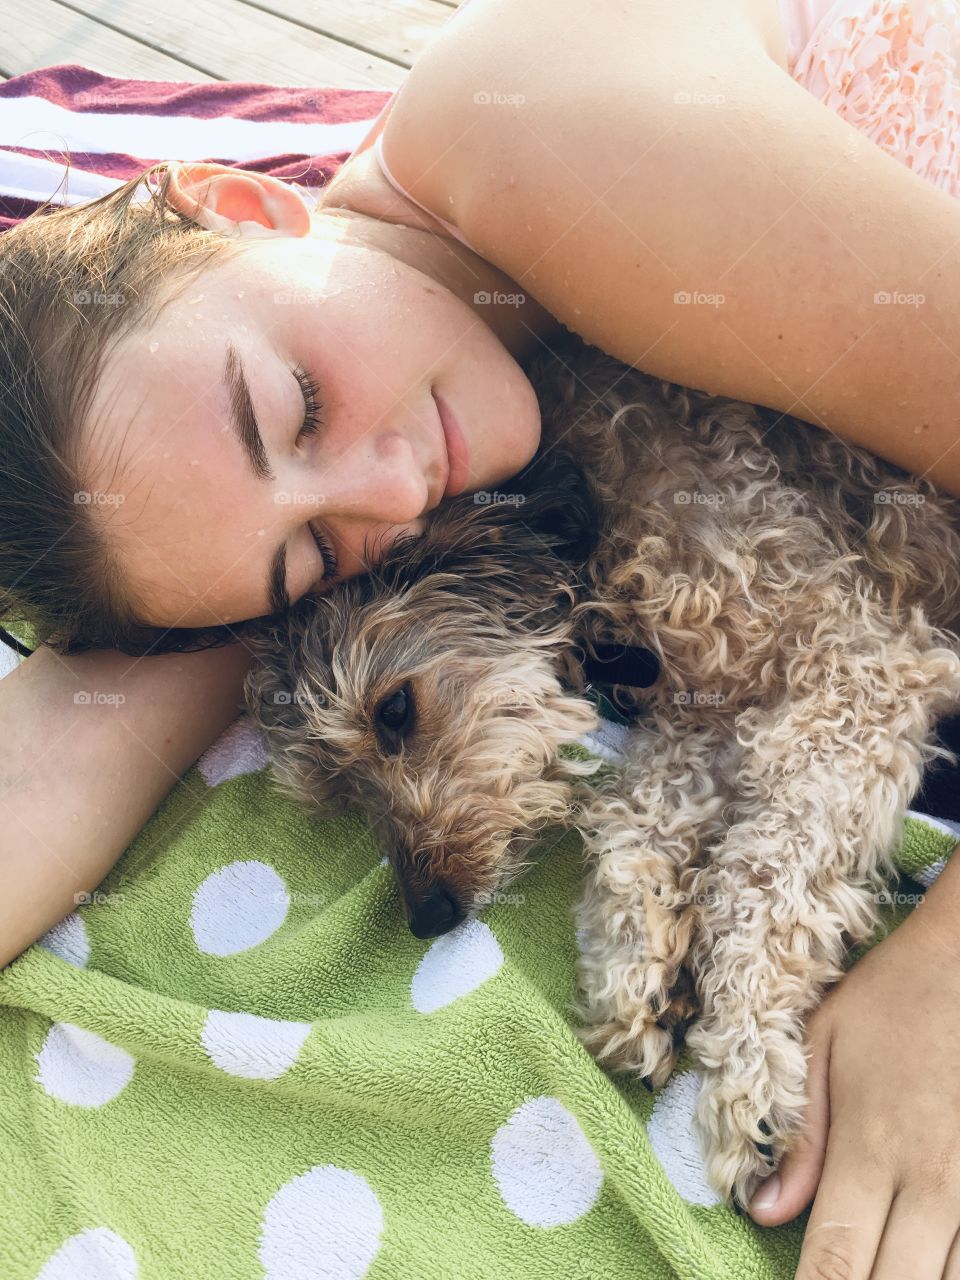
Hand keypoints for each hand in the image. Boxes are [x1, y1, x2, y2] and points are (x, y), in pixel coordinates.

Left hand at [748, 843, 959, 1278]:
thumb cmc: (891, 997)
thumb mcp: (821, 1044)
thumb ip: (798, 1137)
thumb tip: (764, 1211)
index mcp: (872, 1149)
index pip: (838, 1262)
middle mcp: (932, 1183)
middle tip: (838, 1279)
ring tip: (880, 1266)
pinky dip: (956, 1264)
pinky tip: (928, 1256)